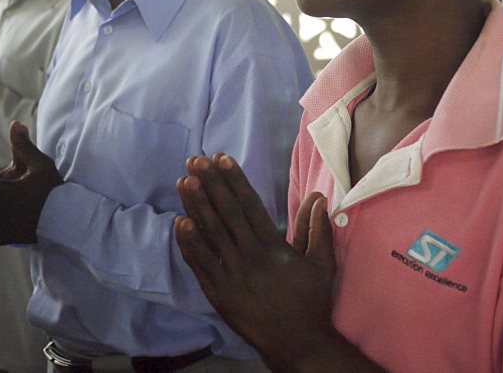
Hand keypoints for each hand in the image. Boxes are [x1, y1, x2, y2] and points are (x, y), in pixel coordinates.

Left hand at [176, 153, 362, 371]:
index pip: (250, 204)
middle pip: (226, 213)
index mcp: (274, 246)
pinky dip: (189, 243)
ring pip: (211, 233)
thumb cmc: (311, 303)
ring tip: (183, 181)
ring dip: (195, 206)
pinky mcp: (219, 294)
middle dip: (210, 184)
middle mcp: (251, 256)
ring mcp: (233, 275)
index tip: (222, 159)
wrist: (298, 344)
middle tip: (196, 161)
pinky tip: (179, 222)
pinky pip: (201, 264)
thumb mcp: (322, 264)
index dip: (234, 180)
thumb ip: (318, 229)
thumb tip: (320, 196)